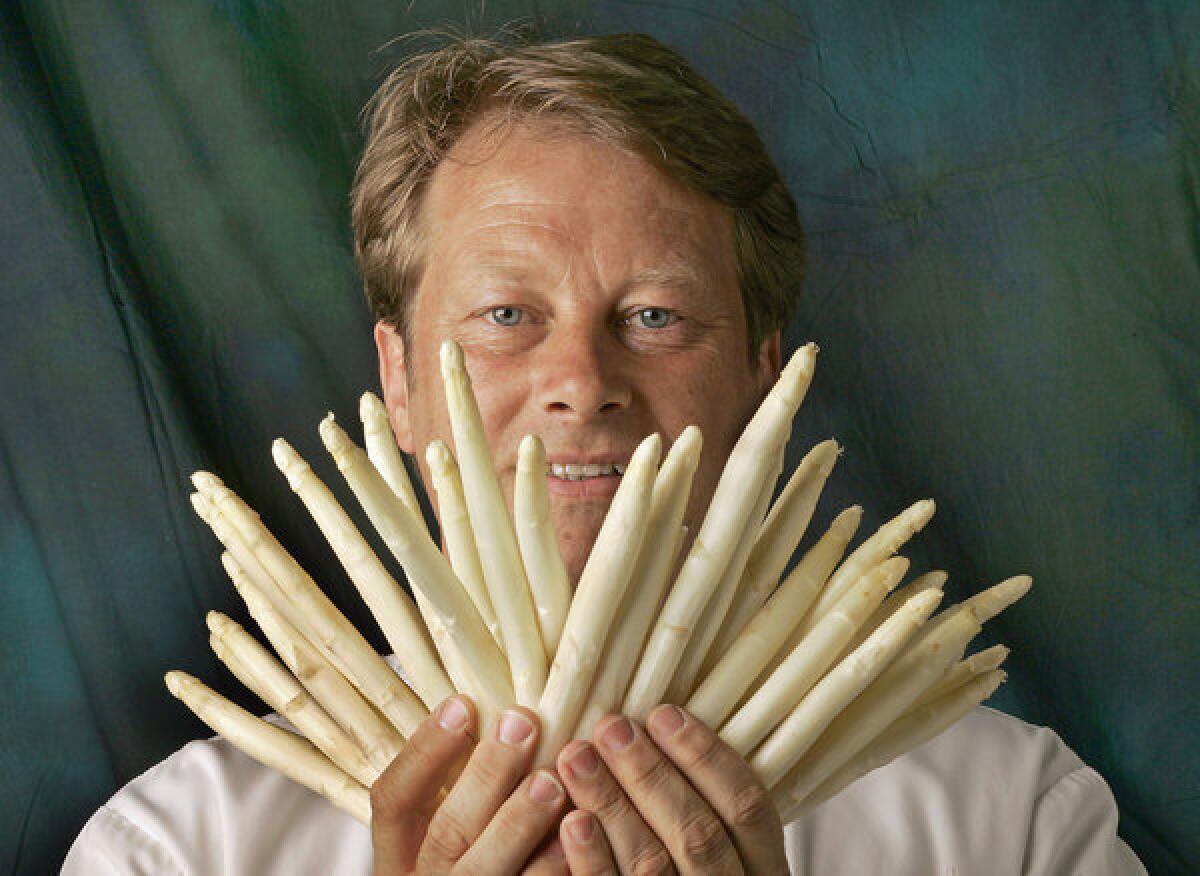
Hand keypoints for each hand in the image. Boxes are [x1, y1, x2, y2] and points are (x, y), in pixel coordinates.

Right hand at [371, 695, 569, 874]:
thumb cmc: (468, 855)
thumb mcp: (444, 824)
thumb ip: (459, 782)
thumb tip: (495, 711)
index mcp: (400, 850)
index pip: (394, 797)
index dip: (425, 749)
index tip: (461, 703)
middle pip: (447, 831)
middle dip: (486, 775)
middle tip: (522, 726)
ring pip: (483, 869)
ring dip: (518, 823)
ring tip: (550, 780)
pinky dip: (549, 866)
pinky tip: (573, 831)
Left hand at [555, 705, 788, 874]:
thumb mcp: (726, 851)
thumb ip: (705, 805)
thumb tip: (659, 722)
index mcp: (764, 872)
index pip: (748, 807)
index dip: (705, 756)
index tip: (662, 713)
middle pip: (696, 833)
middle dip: (649, 773)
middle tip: (610, 727)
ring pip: (653, 865)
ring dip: (612, 805)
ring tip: (576, 757)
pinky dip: (592, 862)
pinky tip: (571, 822)